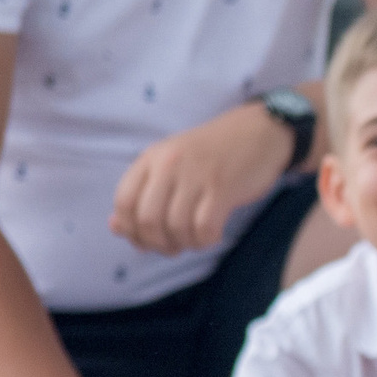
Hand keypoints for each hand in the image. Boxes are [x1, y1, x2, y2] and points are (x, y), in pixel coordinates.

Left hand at [110, 102, 294, 255]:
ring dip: (183, 243)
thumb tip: (116, 227)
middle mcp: (170, 164)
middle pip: (147, 220)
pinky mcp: (223, 188)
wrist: (260, 131)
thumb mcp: (171, 164)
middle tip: (172, 245)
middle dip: (157, 243)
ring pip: (175, 227)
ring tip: (193, 239)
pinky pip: (204, 228)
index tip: (145, 239)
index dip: (130, 229)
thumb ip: (142, 194)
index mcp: (152, 157)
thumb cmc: (213, 153)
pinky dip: (204, 241)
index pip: (123, 202)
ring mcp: (197, 175)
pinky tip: (211, 234)